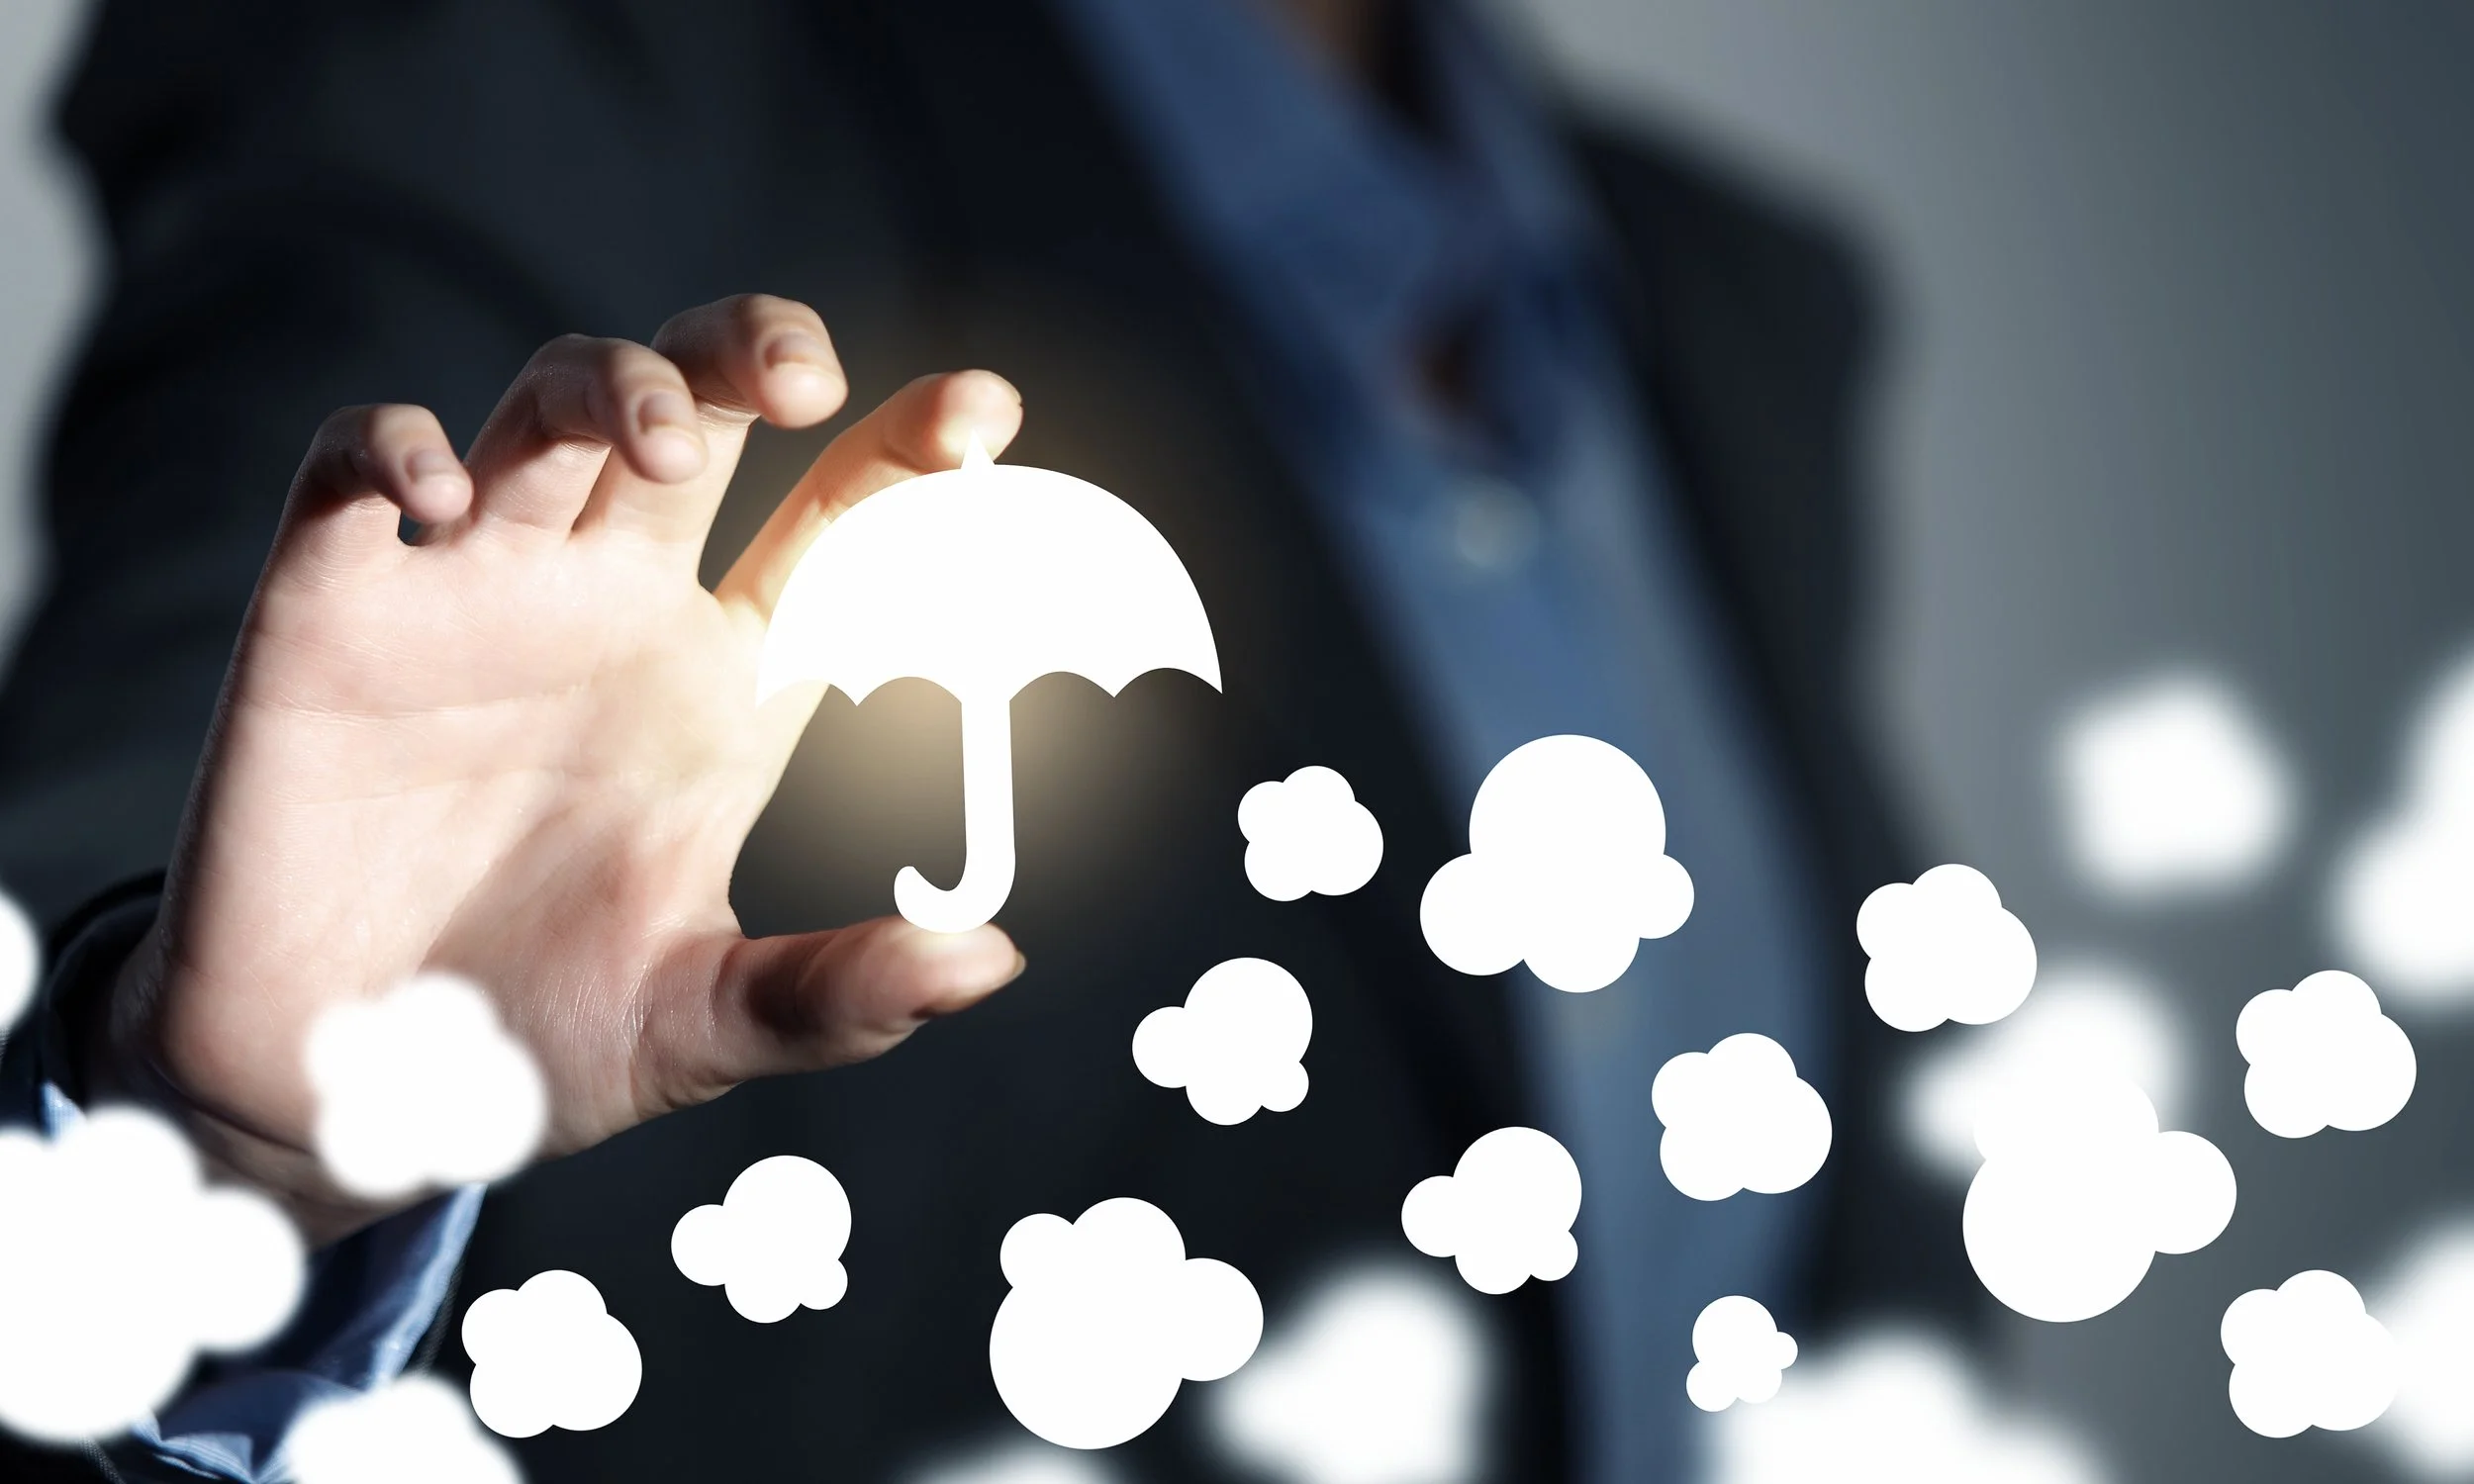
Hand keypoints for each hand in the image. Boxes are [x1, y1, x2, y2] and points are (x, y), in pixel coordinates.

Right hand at [91, 294, 1028, 1243]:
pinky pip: (353, 470)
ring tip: (669, 450)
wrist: (342, 1097)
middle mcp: (605, 612)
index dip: (906, 452)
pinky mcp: (329, 613)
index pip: (830, 526)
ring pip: (548, 406)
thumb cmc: (532, 1045)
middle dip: (750, 351)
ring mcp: (470, 598)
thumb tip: (994, 961)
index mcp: (716, 684)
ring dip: (613, 384)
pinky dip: (393, 445)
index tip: (986, 415)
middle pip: (695, 410)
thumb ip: (836, 993)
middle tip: (809, 379)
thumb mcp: (700, 1027)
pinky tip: (439, 496)